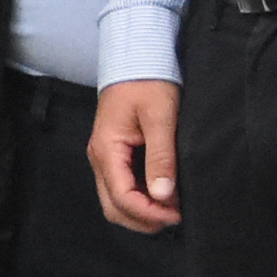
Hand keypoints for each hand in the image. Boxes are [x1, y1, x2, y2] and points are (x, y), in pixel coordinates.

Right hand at [88, 79, 182, 231]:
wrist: (137, 56)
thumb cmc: (148, 80)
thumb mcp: (160, 117)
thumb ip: (161, 157)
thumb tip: (163, 195)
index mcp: (107, 149)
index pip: (121, 197)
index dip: (148, 213)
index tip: (176, 215)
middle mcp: (100, 157)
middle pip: (114, 207)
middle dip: (143, 219)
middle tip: (175, 217)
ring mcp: (105, 156)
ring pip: (116, 200)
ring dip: (141, 211)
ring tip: (172, 208)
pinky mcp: (114, 153)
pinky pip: (121, 186)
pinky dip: (140, 198)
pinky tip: (163, 193)